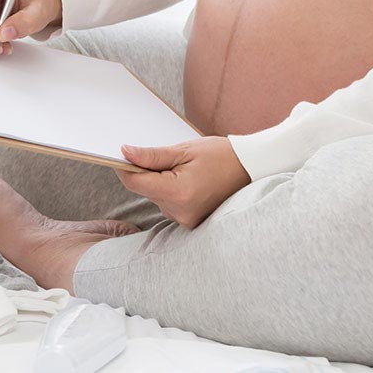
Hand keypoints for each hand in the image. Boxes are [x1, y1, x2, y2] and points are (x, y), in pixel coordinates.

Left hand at [115, 137, 251, 228]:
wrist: (251, 168)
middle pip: (146, 190)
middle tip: (169, 158)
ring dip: (161, 183)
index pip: (135, 182)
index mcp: (178, 192)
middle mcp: (180, 212)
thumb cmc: (220, 155)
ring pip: (156, 197)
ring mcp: (186, 220)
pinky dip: (171, 192)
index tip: (121, 154)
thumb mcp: (184, 150)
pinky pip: (168, 204)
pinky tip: (188, 181)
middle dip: (148, 173)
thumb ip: (151, 155)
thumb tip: (124, 153)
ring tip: (186, 170)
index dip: (124, 167)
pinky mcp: (190, 222)